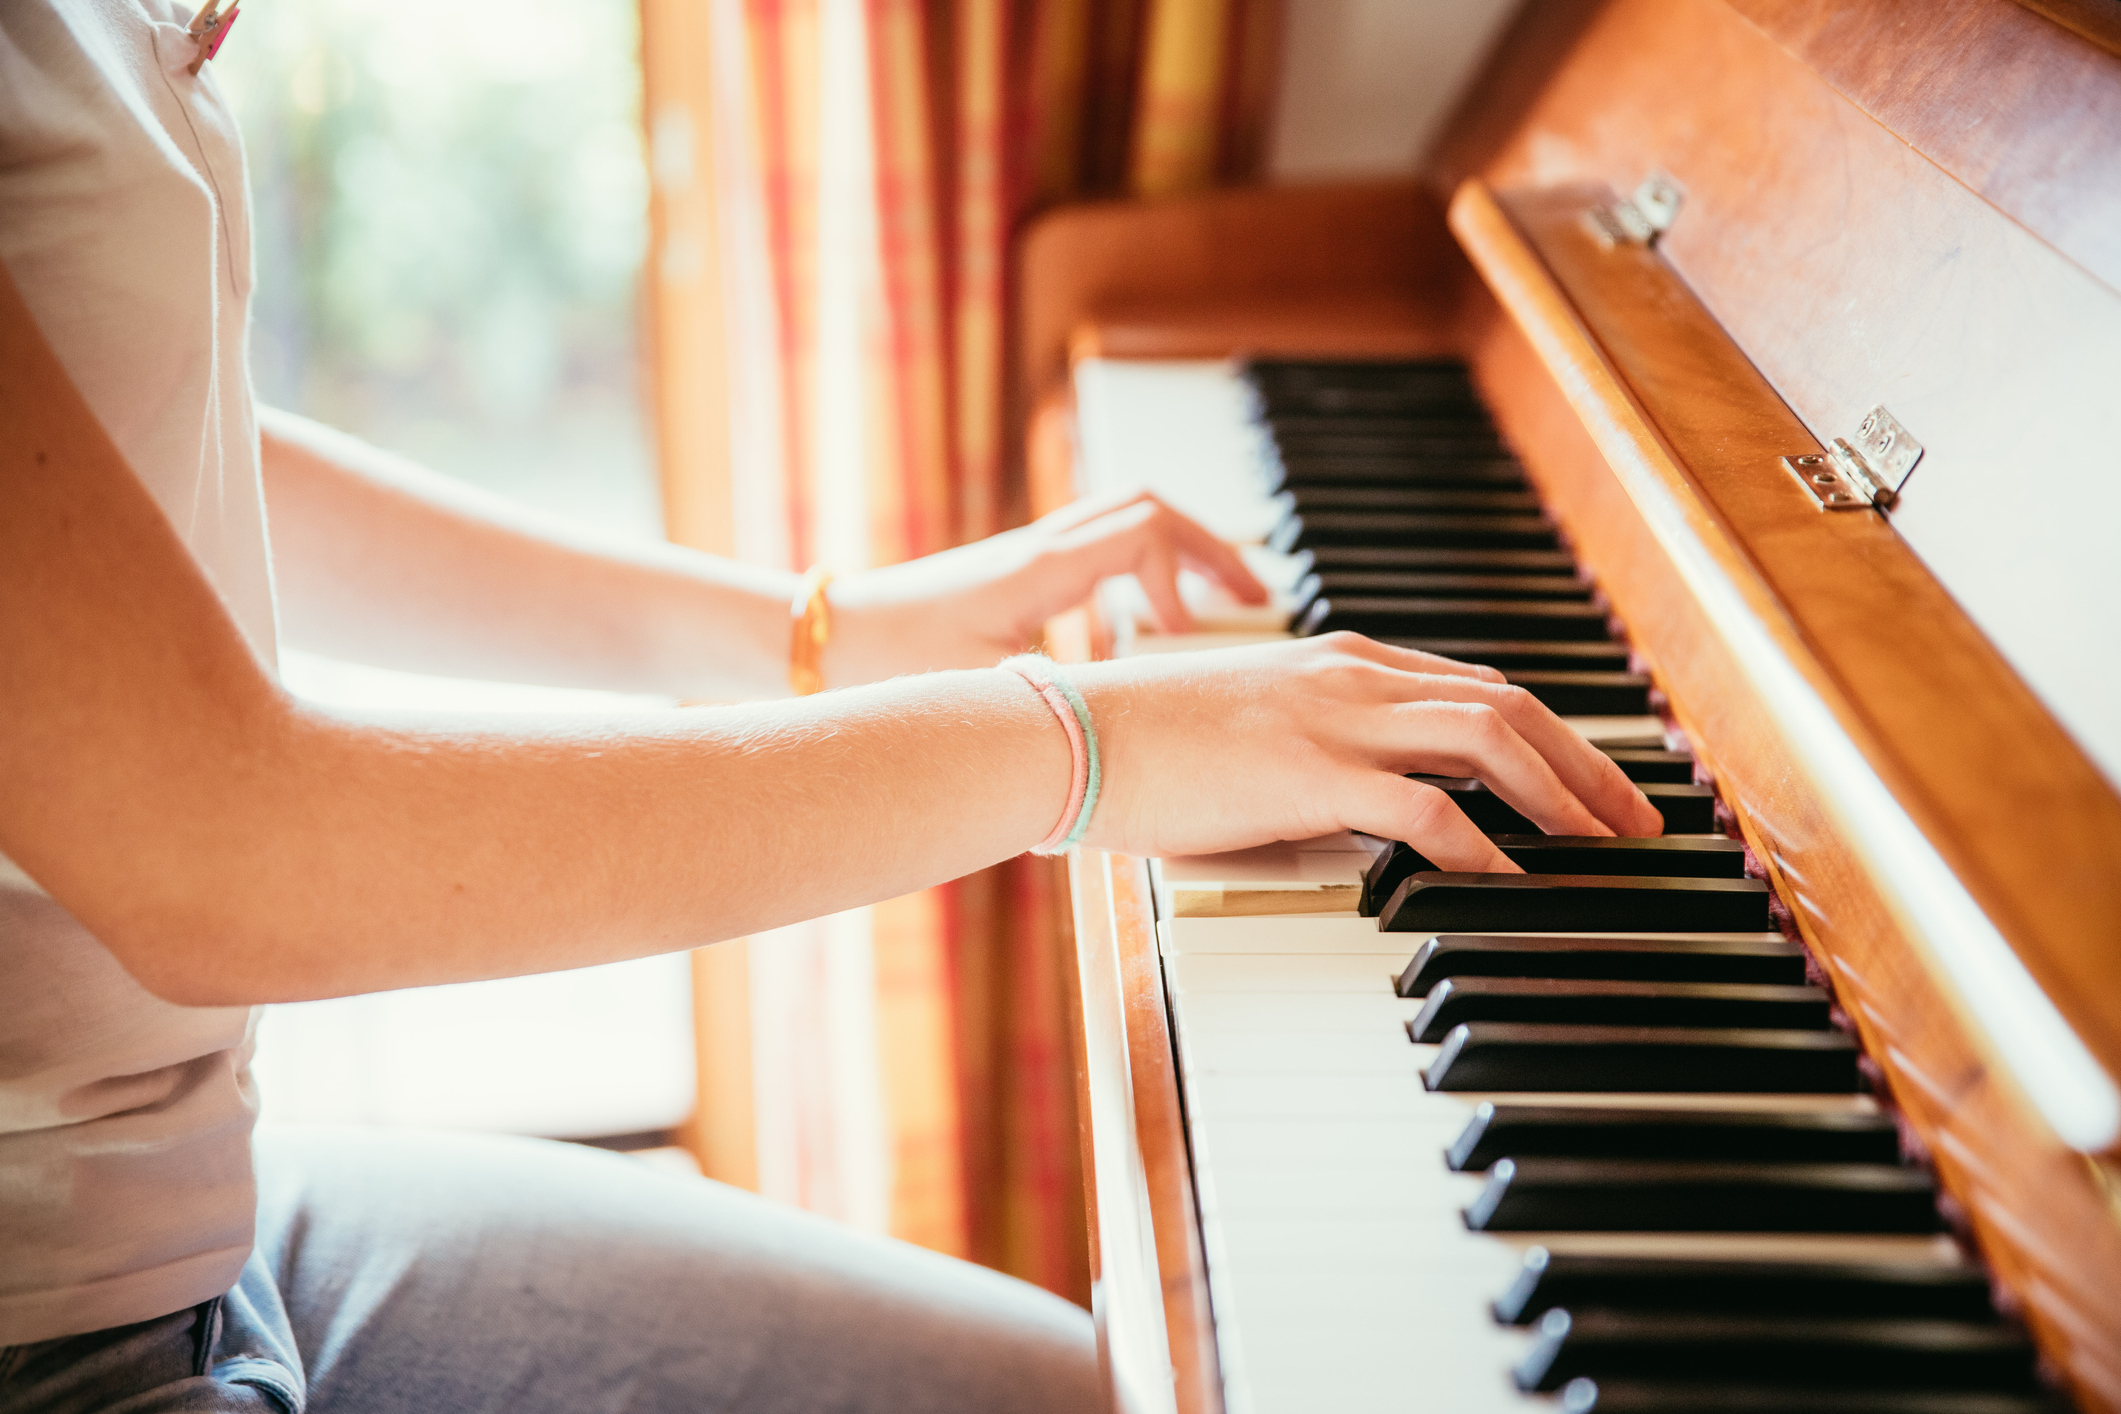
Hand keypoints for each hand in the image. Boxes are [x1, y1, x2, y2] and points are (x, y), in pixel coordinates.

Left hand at [820, 489, 1265, 685]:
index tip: (1200, 627)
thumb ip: (1053, 705)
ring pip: (1126, 515)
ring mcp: (1026, 551)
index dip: (1192, 572)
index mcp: (1039, 568)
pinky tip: (1146, 616)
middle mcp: (1038, 546)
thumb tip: (1120, 733)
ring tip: (1217, 600)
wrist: (820, 636)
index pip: (1147, 529)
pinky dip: (1141, 565)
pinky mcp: (1014, 569)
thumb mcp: (978, 691)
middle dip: (1211, 546)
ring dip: (1180, 550)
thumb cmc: (884, 661)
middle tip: (1254, 595)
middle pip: (1150, 506)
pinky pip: (1099, 542)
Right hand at [1070, 633, 1663, 870]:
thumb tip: (1379, 815)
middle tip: (1636, 824)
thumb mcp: (1256, 736)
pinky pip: (1423, 806)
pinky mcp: (1307, 771)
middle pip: (1509, 707)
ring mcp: (1333, 718)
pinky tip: (1509, 881)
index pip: (1478, 688)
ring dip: (1560, 796)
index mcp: (1343, 661)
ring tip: (1601, 850)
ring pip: (1487, 740)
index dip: (1554, 738)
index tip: (1596, 786)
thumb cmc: (1146, 743)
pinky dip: (1480, 845)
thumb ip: (1324, 756)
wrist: (1069, 733)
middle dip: (1587, 766)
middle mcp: (1354, 675)